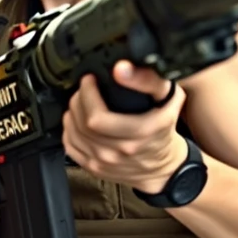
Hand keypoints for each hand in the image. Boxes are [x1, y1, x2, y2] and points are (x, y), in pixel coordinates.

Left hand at [62, 60, 186, 192]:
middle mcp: (119, 151)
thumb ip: (149, 80)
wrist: (162, 167)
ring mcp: (104, 162)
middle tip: (85, 88)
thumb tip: (121, 68)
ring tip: (80, 101)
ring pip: (73, 134)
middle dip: (79, 99)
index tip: (90, 80)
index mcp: (139, 134)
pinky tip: (76, 120)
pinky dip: (69, 130)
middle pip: (83, 124)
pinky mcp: (94, 168)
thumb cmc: (163, 129)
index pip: (98, 117)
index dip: (88, 94)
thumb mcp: (168, 98)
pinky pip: (70, 146)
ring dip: (72, 112)